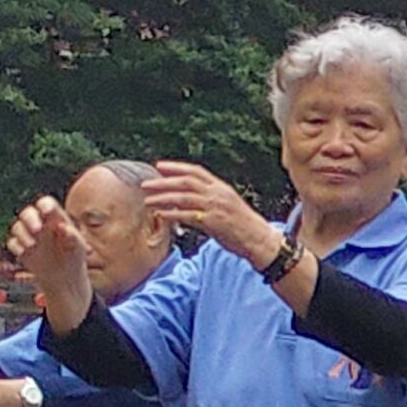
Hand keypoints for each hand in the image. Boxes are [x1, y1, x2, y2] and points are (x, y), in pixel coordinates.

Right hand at [8, 197, 89, 319]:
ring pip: (17, 226)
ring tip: (32, 245)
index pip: (46, 204)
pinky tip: (24, 252)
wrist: (65, 276)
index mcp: (55, 219)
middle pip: (28, 212)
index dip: (44, 204)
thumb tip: (63, 226)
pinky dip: (16, 246)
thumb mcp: (77, 247)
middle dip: (29, 219)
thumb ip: (72, 236)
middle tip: (37, 230)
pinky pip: (12, 242)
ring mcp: (29, 235)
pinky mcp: (21, 248)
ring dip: (22, 234)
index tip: (46, 211)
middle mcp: (40, 224)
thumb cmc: (75, 256)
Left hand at [142, 163, 271, 262]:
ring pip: (183, 197)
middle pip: (186, 182)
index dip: (176, 167)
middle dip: (163, 182)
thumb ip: (210, 199)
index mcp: (222, 188)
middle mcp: (218, 194)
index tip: (159, 166)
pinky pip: (187, 216)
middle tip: (146, 184)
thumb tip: (187, 198)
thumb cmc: (244, 225)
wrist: (260, 240)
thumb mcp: (228, 205)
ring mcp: (216, 207)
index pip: (196, 171)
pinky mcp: (214, 222)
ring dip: (163, 198)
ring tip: (148, 201)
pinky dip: (172, 214)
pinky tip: (160, 215)